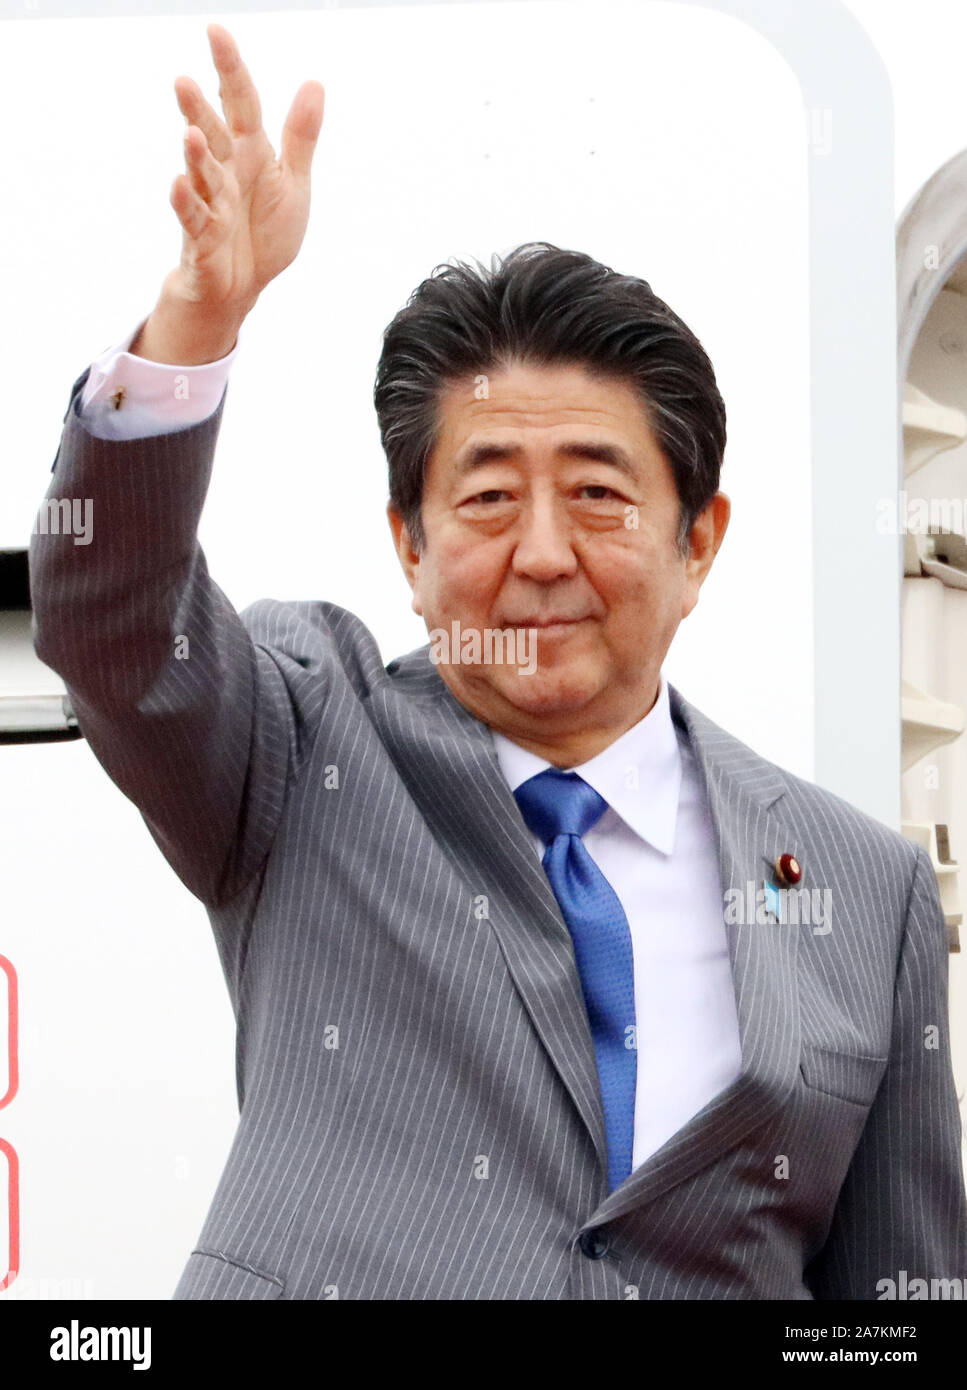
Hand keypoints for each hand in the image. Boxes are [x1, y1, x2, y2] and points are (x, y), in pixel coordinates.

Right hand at [163, 22, 324, 320]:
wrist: (244, 286)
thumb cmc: (265, 232)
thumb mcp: (293, 182)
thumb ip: (300, 137)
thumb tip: (314, 83)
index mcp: (251, 153)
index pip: (241, 103)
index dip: (230, 69)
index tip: (215, 31)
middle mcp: (227, 172)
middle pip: (213, 134)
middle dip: (199, 110)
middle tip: (184, 81)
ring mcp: (212, 204)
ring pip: (203, 175)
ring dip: (196, 156)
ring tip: (190, 134)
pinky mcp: (203, 238)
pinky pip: (193, 218)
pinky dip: (185, 202)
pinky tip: (178, 182)